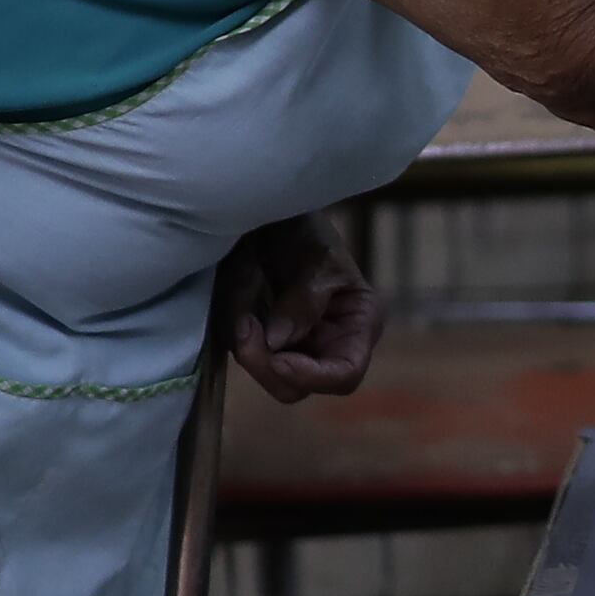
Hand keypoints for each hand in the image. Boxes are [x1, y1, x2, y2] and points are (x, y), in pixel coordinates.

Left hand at [223, 214, 380, 401]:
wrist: (271, 210)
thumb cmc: (308, 226)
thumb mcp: (316, 257)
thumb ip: (304, 301)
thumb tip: (278, 342)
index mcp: (358, 325)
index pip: (344, 374)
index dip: (312, 376)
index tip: (278, 360)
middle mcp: (328, 344)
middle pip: (296, 386)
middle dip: (266, 364)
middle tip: (245, 328)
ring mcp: (293, 346)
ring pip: (264, 372)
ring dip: (247, 343)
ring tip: (243, 299)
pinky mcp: (263, 340)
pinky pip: (244, 351)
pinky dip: (236, 330)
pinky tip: (240, 298)